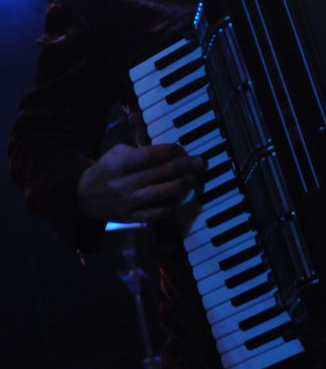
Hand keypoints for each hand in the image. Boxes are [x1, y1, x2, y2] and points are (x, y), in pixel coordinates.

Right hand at [77, 143, 204, 224]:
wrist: (83, 197)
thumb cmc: (106, 171)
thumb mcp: (115, 153)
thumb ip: (139, 151)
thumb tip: (169, 154)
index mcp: (117, 165)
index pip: (149, 156)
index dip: (169, 151)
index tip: (181, 149)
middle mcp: (122, 184)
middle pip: (158, 173)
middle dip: (183, 166)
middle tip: (199, 162)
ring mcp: (126, 204)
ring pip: (159, 194)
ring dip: (180, 185)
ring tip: (193, 179)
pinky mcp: (130, 219)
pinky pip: (154, 214)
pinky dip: (169, 207)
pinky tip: (180, 199)